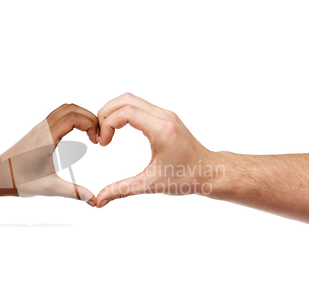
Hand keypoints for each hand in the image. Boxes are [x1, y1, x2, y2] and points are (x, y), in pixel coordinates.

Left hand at [0, 104, 98, 206]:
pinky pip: (59, 114)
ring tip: (91, 134)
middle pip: (72, 108)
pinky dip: (74, 118)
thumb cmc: (19, 181)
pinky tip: (78, 134)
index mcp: (47, 139)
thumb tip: (93, 201)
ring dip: (82, 116)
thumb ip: (73, 193)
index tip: (96, 141)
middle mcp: (43, 128)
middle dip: (90, 118)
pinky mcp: (40, 130)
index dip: (90, 125)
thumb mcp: (50, 188)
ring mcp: (41, 127)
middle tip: (98, 136)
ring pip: (65, 108)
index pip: (73, 117)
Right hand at [96, 93, 214, 207]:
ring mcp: (165, 114)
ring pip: (131, 99)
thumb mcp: (150, 185)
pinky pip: (139, 105)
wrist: (209, 172)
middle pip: (125, 99)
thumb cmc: (185, 178)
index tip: (103, 144)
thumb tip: (99, 201)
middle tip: (100, 135)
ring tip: (106, 132)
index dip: (107, 124)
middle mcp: (164, 116)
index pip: (125, 112)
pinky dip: (123, 113)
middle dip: (106, 113)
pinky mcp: (165, 117)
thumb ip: (122, 190)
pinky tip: (118, 129)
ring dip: (114, 111)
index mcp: (161, 130)